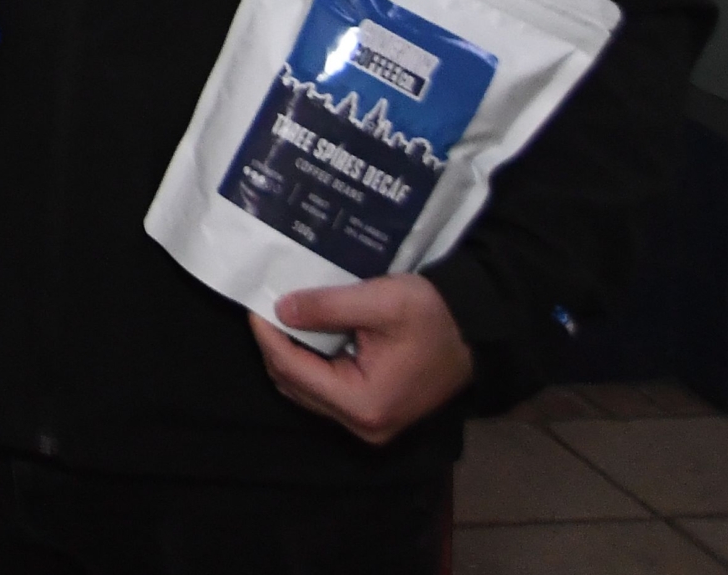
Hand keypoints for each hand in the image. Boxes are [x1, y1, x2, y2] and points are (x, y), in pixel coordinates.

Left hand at [250, 275, 474, 444]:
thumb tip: (280, 310)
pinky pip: (324, 392)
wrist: (475, 334)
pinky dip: (309, 364)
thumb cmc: (432, 316)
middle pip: (294, 385)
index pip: (293, 370)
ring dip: (289, 356)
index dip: (267, 336)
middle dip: (274, 346)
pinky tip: (306, 334)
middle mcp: (362, 425)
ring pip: (305, 391)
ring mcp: (368, 425)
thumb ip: (327, 307)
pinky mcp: (373, 414)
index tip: (253, 303)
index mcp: (363, 403)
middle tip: (264, 307)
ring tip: (281, 317)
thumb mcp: (380, 301)